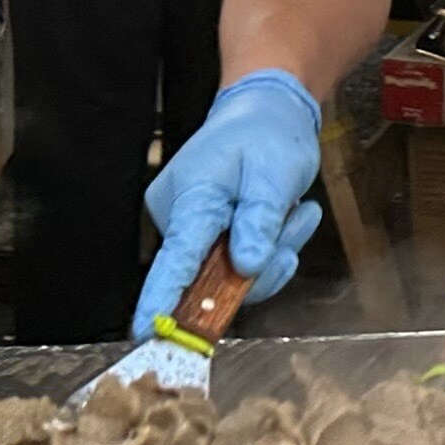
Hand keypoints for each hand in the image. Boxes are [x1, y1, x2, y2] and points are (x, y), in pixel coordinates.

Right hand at [132, 69, 326, 343]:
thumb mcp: (275, 175)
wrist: (265, 112)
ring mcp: (189, 227)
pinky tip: (284, 219)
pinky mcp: (203, 235)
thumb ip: (259, 222)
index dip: (164, 299)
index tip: (151, 332)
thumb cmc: (266, 135)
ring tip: (294, 211)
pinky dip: (267, 250)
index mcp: (191, 197)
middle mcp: (178, 216)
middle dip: (262, 262)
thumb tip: (245, 267)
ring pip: (232, 275)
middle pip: (212, 277)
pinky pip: (237, 266)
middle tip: (293, 221)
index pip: (175, 259)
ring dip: (272, 252)